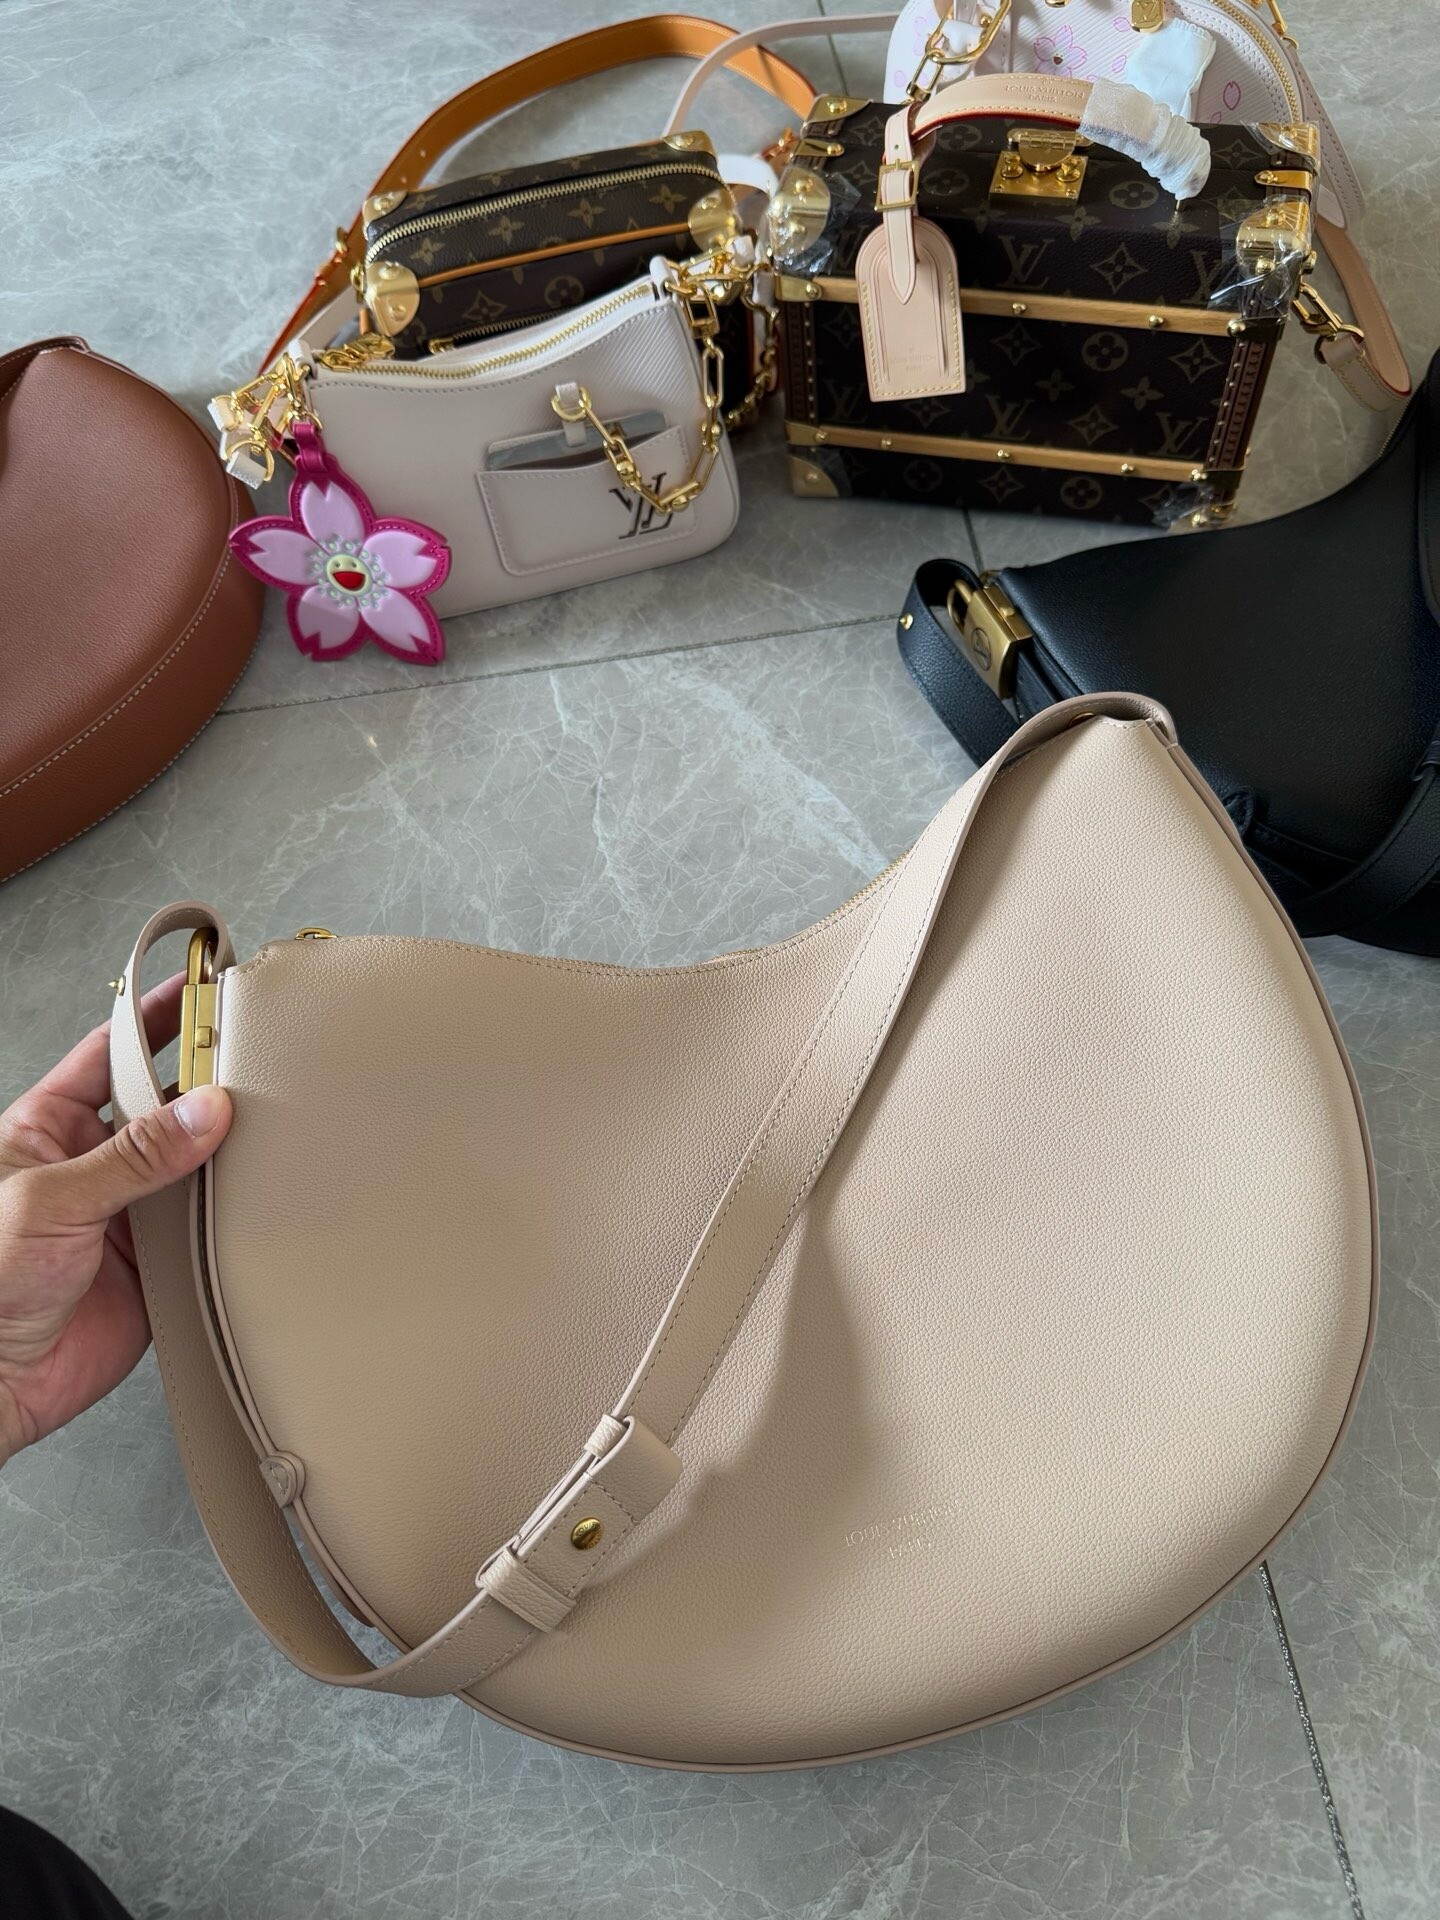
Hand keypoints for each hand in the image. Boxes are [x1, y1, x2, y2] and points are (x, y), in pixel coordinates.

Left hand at [0, 976, 231, 1464]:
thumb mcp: (50, 1200)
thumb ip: (133, 1156)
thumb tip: (205, 1108)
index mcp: (50, 1127)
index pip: (114, 1052)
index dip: (160, 1015)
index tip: (210, 984)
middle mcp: (94, 1164)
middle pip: (165, 1102)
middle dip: (210, 1078)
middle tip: (263, 1054)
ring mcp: (129, 1213)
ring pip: (195, 1163)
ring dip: (230, 1147)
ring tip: (278, 1118)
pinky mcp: (160, 1267)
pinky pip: (211, 1228)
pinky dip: (241, 1214)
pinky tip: (267, 1194)